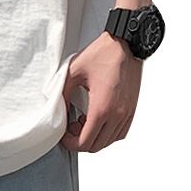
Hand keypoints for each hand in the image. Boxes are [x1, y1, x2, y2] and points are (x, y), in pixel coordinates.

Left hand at [60, 32, 142, 152]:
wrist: (125, 44)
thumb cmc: (103, 54)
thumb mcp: (74, 71)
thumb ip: (63, 93)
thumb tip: (58, 108)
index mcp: (102, 108)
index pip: (86, 142)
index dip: (71, 144)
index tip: (64, 137)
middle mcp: (118, 114)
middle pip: (97, 145)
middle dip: (81, 141)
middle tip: (71, 127)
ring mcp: (127, 113)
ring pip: (110, 141)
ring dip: (95, 137)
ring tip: (83, 122)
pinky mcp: (132, 109)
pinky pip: (120, 132)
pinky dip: (108, 133)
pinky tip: (98, 120)